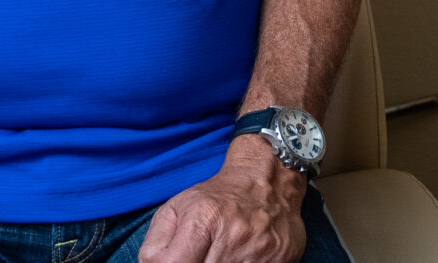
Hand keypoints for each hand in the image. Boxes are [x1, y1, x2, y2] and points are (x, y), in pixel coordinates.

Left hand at [138, 137, 303, 262]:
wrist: (268, 181)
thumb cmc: (218, 197)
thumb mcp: (177, 208)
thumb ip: (156, 243)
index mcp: (203, 220)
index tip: (173, 261)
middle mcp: (234, 236)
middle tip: (198, 256)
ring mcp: (259, 252)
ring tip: (218, 255)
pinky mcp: (281, 261)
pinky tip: (238, 259)